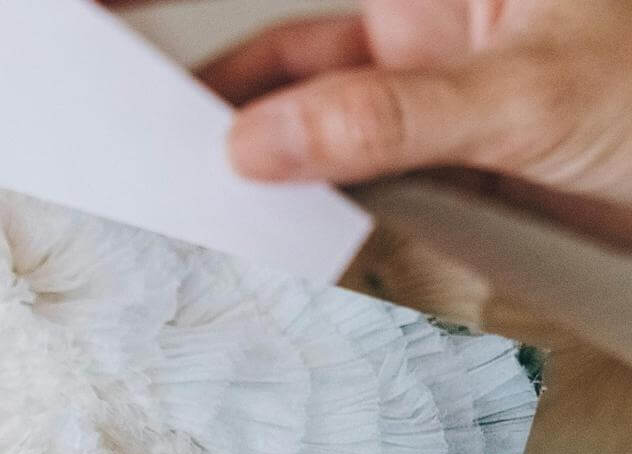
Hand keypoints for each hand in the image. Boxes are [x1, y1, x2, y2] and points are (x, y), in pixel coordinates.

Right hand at [173, 0, 631, 254]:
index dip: (187, 26)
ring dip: (255, 182)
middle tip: (130, 164)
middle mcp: (417, 36)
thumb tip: (257, 144)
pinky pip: (349, 197)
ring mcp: (423, 110)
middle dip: (208, 118)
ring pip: (305, 143)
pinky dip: (307, 225)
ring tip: (184, 221)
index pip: (286, 12)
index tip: (106, 49)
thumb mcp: (525, 94)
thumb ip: (387, 119)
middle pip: (278, 75)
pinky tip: (267, 252)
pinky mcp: (438, 176)